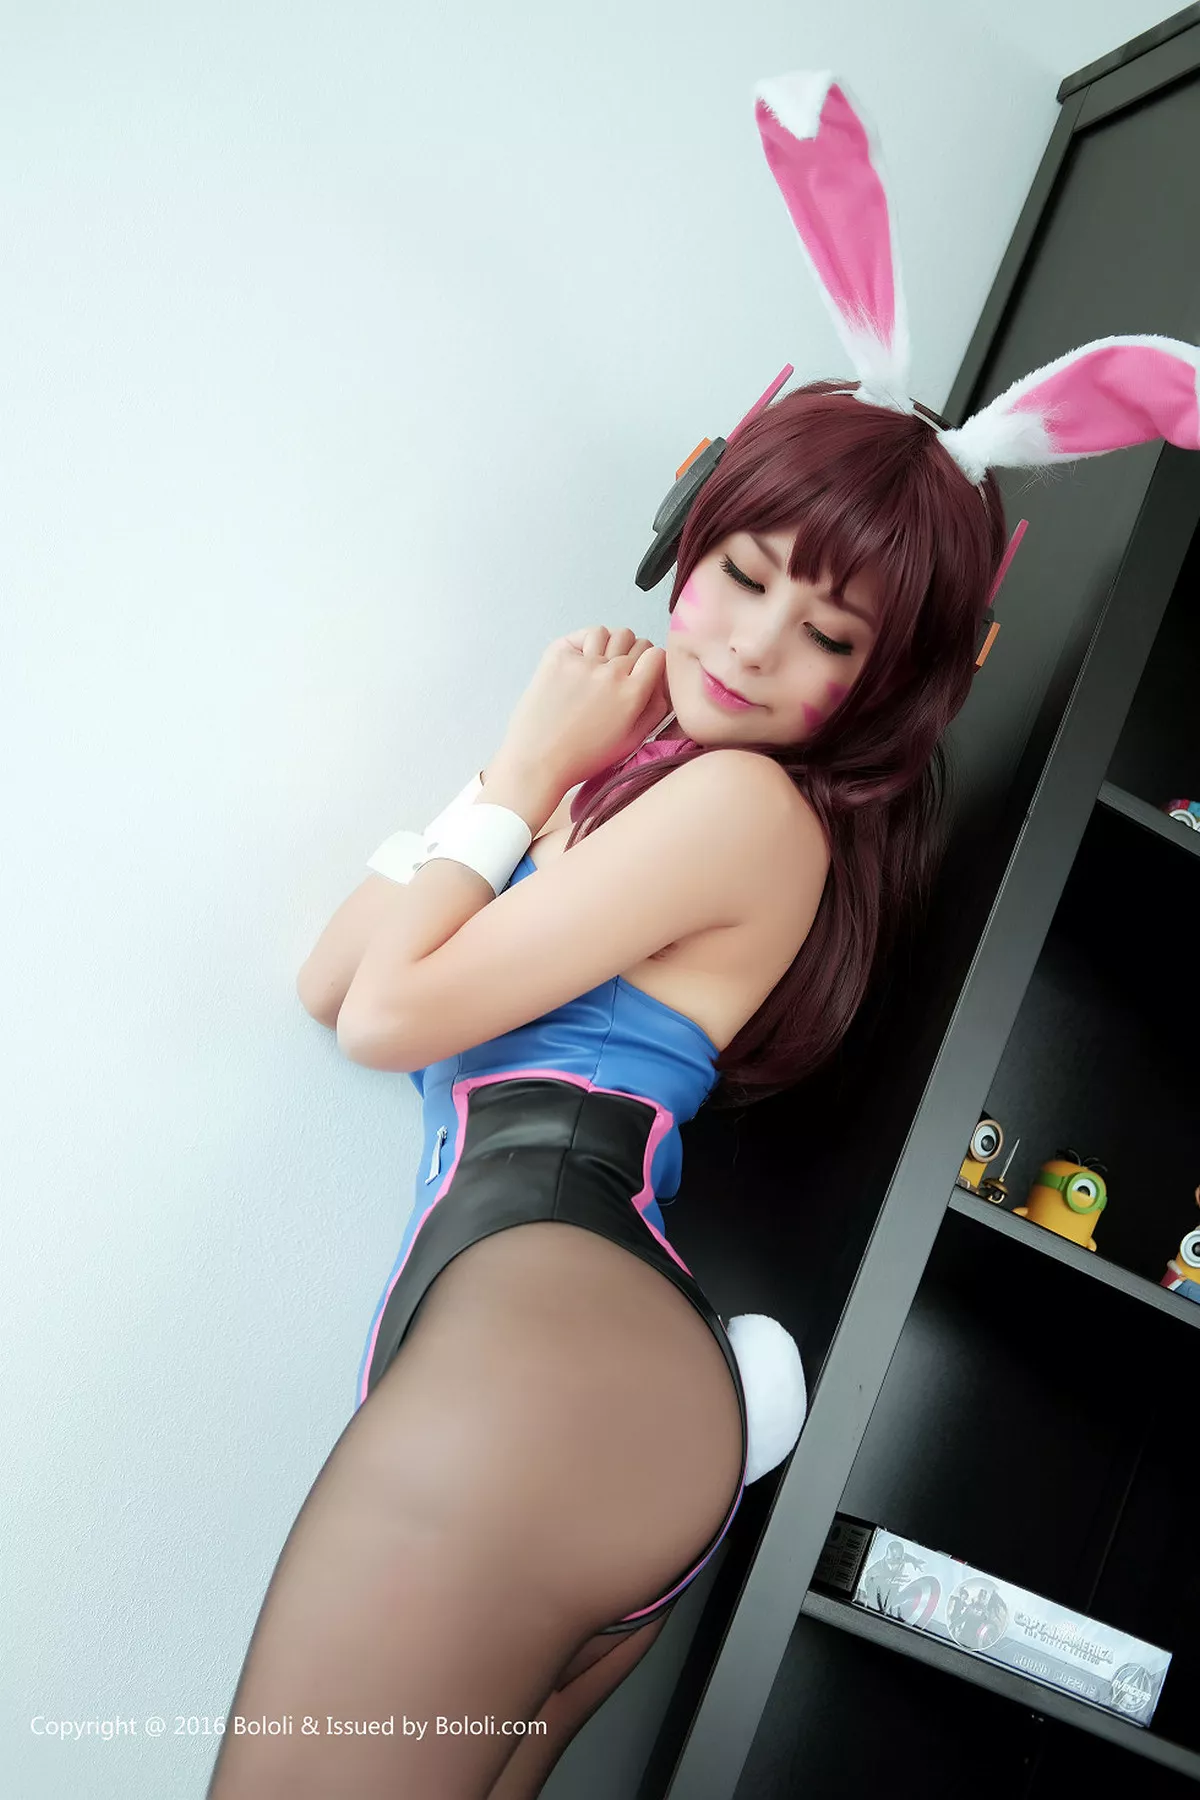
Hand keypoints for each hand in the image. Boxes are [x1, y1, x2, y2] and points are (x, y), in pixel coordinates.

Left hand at [498, 627, 670, 791]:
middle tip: (618, 677)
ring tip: (600, 668)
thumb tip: (664, 682)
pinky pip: (586, 635)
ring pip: (612, 634)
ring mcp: (584, 662)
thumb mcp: (632, 741)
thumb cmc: (584, 757)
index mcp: (633, 694)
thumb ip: (655, 709)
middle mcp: (611, 673)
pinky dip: (588, 642)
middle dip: (633, 657)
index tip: (643, 674)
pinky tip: (583, 660)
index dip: (652, 663)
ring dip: (612, 647)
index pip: (657, 654)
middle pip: (636, 643)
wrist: (537, 762)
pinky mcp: (559, 656)